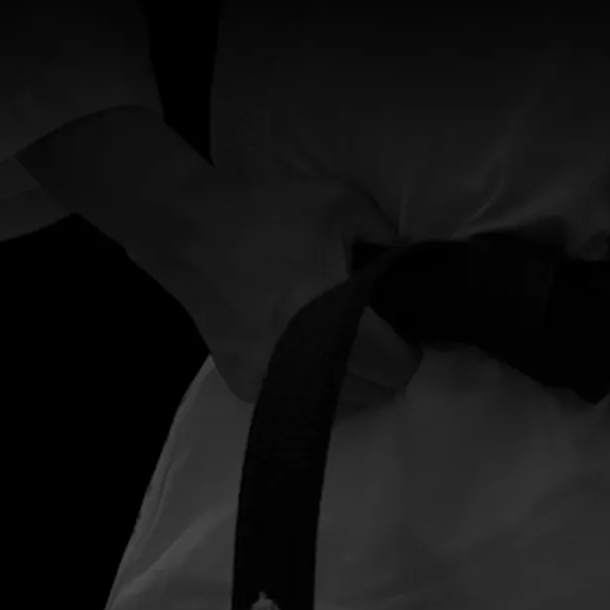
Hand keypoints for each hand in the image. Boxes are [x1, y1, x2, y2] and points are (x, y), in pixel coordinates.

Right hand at [170, 168, 420, 407]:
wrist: (191, 231)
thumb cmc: (270, 213)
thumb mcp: (343, 204)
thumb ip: (391, 240)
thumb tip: (418, 271)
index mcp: (332, 312)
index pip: (395, 366)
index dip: (409, 350)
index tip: (403, 330)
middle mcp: (302, 356)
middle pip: (374, 392)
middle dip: (383, 365)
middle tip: (374, 333)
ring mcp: (270, 377)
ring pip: (341, 405)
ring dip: (352, 380)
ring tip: (339, 339)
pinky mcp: (246, 387)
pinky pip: (302, 402)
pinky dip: (315, 384)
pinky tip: (305, 348)